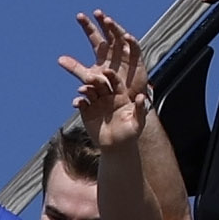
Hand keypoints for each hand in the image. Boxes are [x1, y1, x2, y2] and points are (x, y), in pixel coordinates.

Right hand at [61, 35, 143, 160]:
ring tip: (82, 90)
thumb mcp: (138, 122)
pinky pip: (81, 104)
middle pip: (100, 85)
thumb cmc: (130, 134)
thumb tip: (142, 97)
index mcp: (120, 96)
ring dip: (85, 89)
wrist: (116, 147)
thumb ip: (140, 109)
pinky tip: (76, 103)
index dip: (111, 76)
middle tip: (90, 77)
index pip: (115, 82)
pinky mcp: (86, 112)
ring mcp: (96, 103)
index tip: (107, 71)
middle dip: (95, 80)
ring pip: (89, 92)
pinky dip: (78, 102)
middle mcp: (107, 97)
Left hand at [67, 5, 153, 96]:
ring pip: (120, 36)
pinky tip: (127, 36)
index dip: (87, 25)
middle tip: (96, 12)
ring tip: (108, 20)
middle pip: (108, 31)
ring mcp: (125, 53)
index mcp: (101, 51)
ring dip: (115, 28)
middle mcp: (113, 49)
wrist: (121, 98)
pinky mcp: (136, 59)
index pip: (93, 35)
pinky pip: (135, 48)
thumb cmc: (106, 87)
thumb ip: (75, 68)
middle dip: (102, 21)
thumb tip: (59, 59)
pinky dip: (132, 42)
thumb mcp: (88, 76)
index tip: (79, 16)